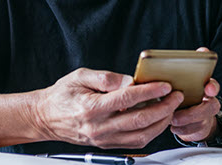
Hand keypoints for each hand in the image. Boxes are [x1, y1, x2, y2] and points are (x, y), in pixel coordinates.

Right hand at [33, 67, 183, 148]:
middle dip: (163, 108)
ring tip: (170, 108)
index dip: (150, 91)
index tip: (164, 85)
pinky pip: (135, 143)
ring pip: (141, 136)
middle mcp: (99, 127)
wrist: (46, 117)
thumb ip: (106, 78)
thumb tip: (130, 80)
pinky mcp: (108, 145)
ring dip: (161, 122)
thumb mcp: (80, 76)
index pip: (127, 99)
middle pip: (139, 120)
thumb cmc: (62, 95)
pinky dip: (150, 132)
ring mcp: (104, 139)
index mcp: (91, 107)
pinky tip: (157, 120)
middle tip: (174, 96)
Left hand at [170, 47, 221, 142]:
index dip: (212, 86)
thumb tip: (183, 56)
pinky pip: (194, 132)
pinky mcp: (201, 129)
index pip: (213, 84)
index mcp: (205, 86)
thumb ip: (183, 67)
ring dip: (185, 122)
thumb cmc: (183, 90)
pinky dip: (182, 130)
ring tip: (172, 120)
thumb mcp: (181, 78)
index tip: (207, 88)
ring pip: (201, 122)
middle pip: (211, 107)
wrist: (189, 111)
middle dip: (194, 112)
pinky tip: (173, 126)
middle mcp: (209, 101)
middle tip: (177, 113)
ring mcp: (206, 116)